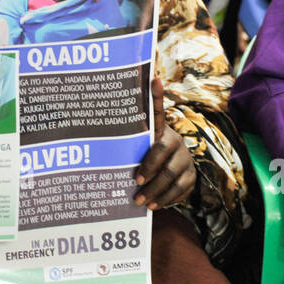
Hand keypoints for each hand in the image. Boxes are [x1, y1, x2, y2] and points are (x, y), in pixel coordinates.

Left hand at [134, 78, 194, 208]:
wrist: (173, 173)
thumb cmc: (144, 159)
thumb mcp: (136, 147)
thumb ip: (125, 140)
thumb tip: (91, 131)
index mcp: (160, 131)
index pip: (158, 110)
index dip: (156, 95)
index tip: (154, 78)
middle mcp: (175, 142)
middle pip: (163, 153)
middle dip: (149, 170)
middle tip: (135, 183)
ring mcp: (186, 160)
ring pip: (173, 176)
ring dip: (155, 190)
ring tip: (140, 201)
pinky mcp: (191, 177)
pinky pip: (181, 190)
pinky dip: (167, 199)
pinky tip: (154, 205)